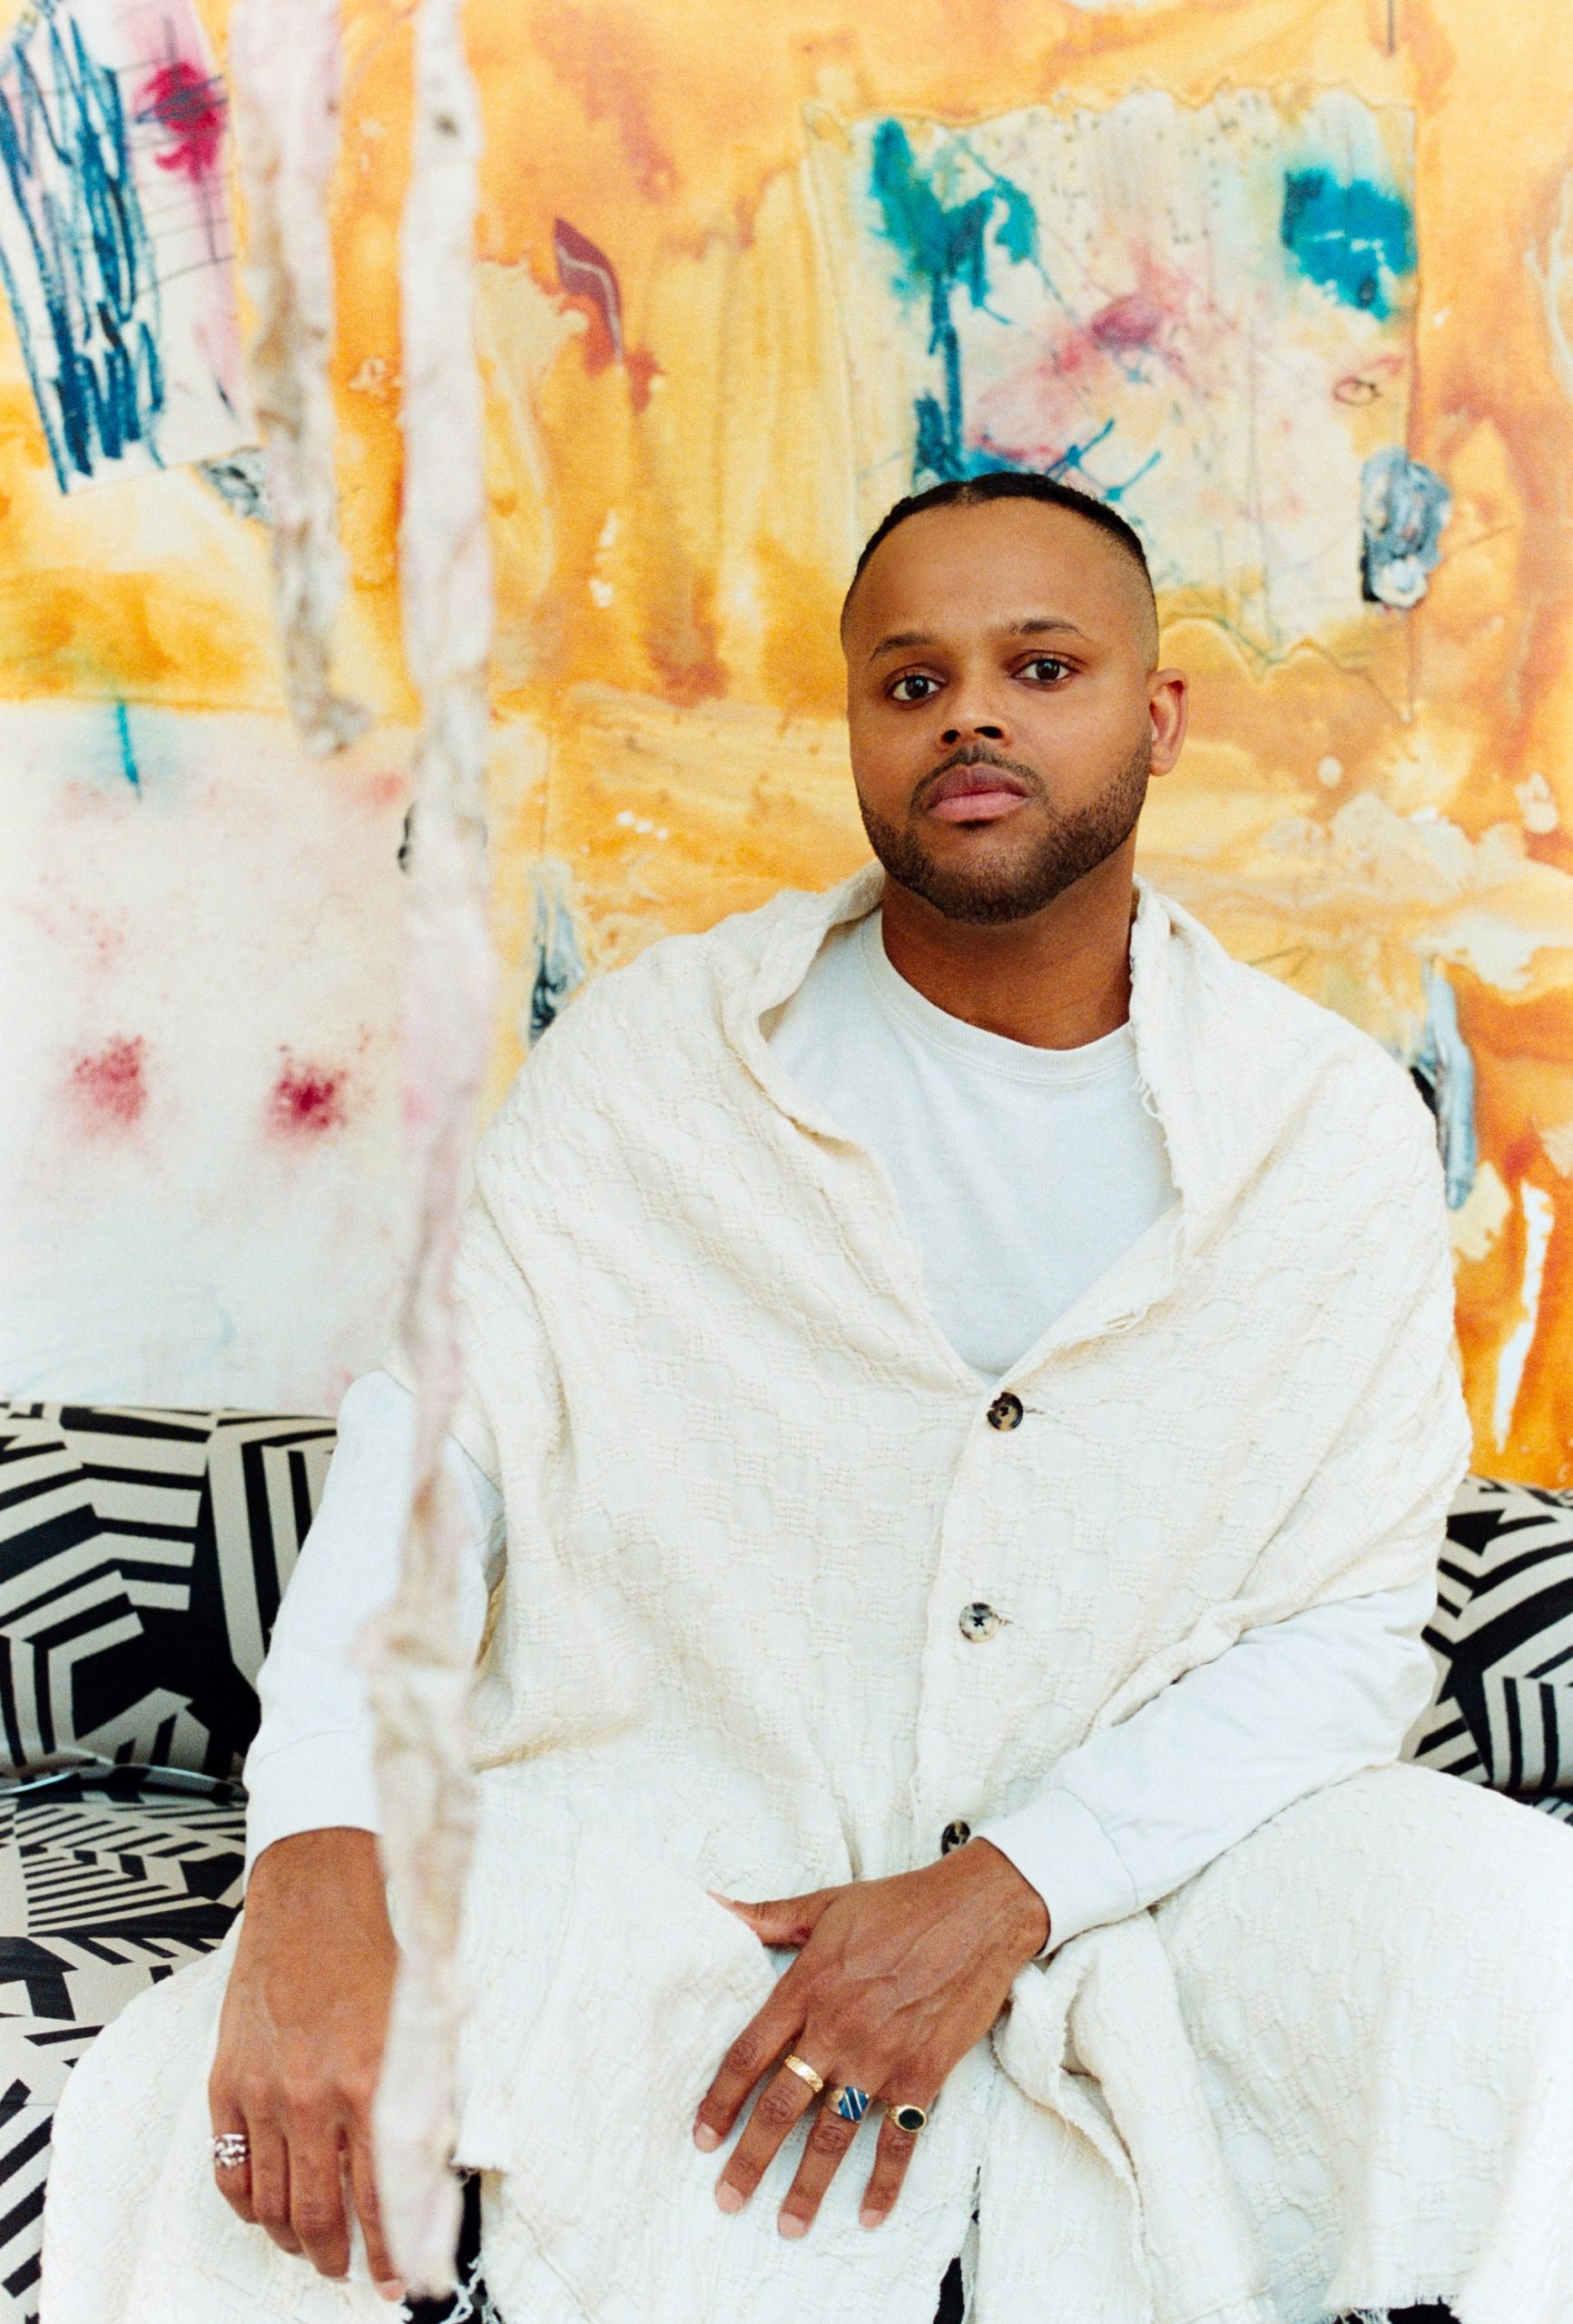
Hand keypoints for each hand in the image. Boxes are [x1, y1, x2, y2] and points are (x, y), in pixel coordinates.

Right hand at [208, 1828, 403, 2300]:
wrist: (315, 1893)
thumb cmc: (375, 1946)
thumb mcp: (419, 2021)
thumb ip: (425, 2092)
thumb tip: (435, 2164)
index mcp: (374, 2080)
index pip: (381, 2198)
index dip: (391, 2251)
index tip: (400, 2281)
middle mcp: (316, 2095)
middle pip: (320, 2215)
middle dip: (339, 2258)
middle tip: (352, 2273)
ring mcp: (265, 2092)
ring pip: (272, 2204)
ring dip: (294, 2240)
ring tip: (313, 2250)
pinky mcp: (228, 2080)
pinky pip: (230, 2168)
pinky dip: (247, 2205)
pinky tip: (266, 2213)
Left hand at [693, 1839, 1047, 2238]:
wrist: (978, 1911)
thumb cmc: (898, 1904)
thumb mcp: (825, 1904)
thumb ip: (766, 1917)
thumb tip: (709, 1904)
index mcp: (807, 1987)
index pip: (749, 2054)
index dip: (721, 2100)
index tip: (703, 2138)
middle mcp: (837, 2029)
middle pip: (782, 2106)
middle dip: (751, 2160)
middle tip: (727, 2199)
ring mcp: (881, 2057)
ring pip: (834, 2133)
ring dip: (809, 2184)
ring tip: (787, 2225)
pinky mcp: (924, 2074)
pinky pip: (899, 2139)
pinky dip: (885, 2181)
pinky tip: (870, 2215)